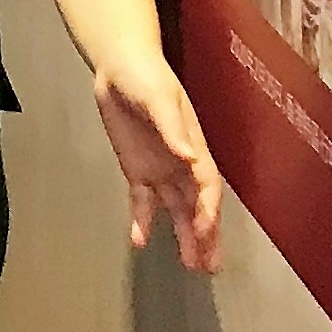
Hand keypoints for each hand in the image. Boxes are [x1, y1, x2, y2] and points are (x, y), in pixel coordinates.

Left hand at [95, 50, 223, 273]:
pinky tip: (140, 241)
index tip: (204, 232)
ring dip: (184, 236)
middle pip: (198, 206)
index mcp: (194, 147)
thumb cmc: (146, 76)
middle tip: (211, 266)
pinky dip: (142, 221)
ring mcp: (161, 169)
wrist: (120, 66)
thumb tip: (189, 157)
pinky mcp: (138, 171)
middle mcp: (182, 164)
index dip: (208, 211)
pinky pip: (143, 201)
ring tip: (191, 265)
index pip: (207, 187)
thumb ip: (172, 128)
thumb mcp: (159, 97)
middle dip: (206, 236)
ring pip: (177, 211)